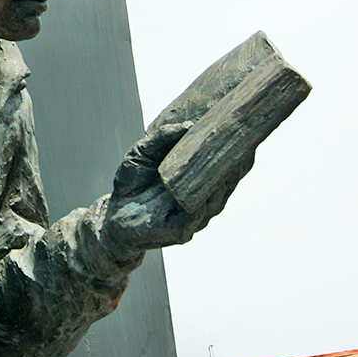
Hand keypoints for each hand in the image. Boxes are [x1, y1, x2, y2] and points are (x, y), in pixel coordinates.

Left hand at [101, 122, 251, 255]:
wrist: (112, 216)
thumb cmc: (131, 183)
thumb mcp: (143, 152)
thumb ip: (161, 138)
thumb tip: (188, 126)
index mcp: (197, 181)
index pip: (224, 167)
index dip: (236, 151)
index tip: (244, 131)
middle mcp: (202, 199)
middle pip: (227, 181)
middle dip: (236, 161)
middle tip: (243, 140)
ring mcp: (195, 217)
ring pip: (216, 197)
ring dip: (224, 179)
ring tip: (231, 158)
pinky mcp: (182, 230)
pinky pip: (197, 214)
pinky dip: (204, 200)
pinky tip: (209, 187)